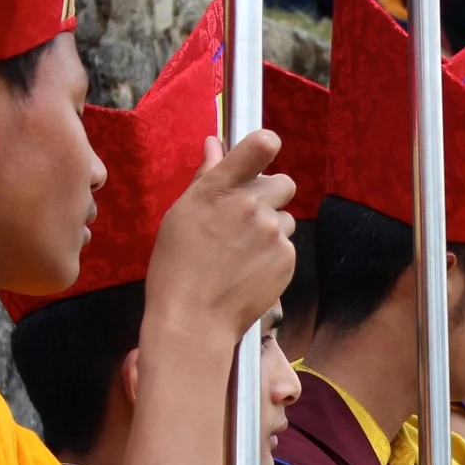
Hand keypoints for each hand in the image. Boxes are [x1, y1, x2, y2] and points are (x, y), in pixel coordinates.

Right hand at [144, 130, 298, 345]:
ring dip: (270, 230)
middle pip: (284, 183)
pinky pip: (287, 247)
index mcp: (219, 188)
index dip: (267, 145)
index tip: (264, 152)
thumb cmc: (176, 268)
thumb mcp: (181, 215)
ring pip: (285, 219)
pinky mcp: (286, 258)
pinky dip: (273, 257)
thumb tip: (215, 144)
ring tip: (241, 254)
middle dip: (270, 197)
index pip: (261, 145)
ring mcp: (272, 232)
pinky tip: (248, 272)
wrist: (192, 320)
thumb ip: (206, 177)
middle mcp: (250, 205)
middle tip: (247, 220)